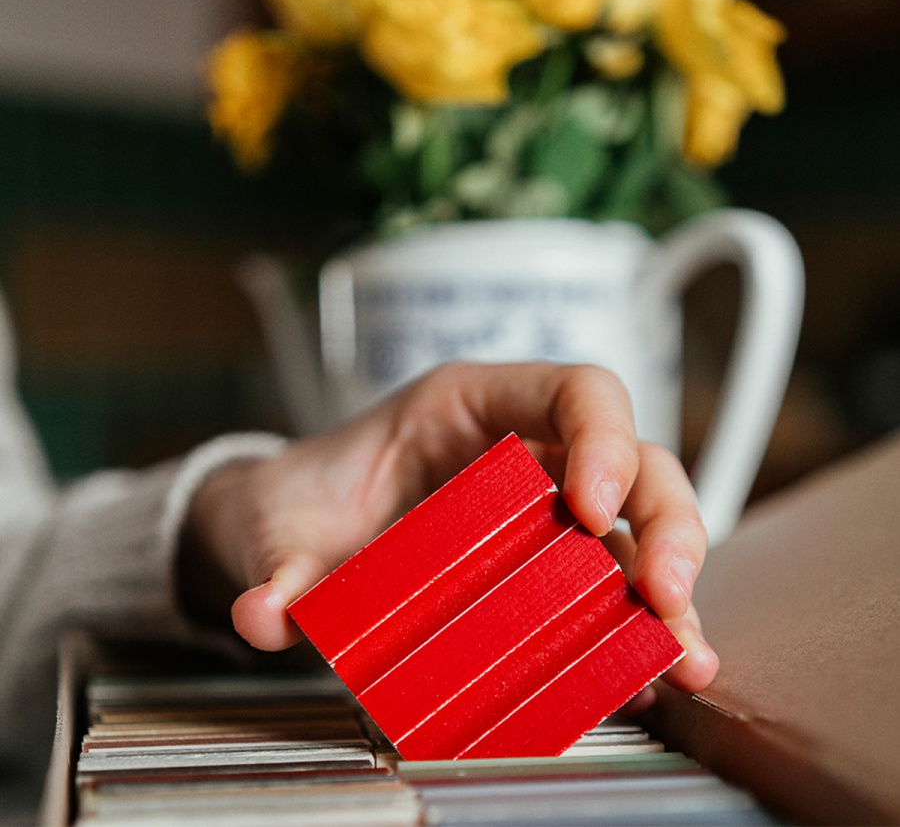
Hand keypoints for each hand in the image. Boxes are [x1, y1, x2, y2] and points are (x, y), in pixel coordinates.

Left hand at [183, 362, 717, 694]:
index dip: (603, 437)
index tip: (594, 507)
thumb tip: (267, 614)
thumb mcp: (282, 524)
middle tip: (663, 594)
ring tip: (681, 655)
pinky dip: (634, 628)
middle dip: (662, 522)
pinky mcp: (540, 569)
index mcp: (469, 405)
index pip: (573, 390)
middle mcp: (522, 452)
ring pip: (635, 528)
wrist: (294, 532)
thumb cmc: (302, 501)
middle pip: (633, 461)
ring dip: (667, 589)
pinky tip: (650, 674)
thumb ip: (279, 565)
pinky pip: (606, 587)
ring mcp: (539, 513)